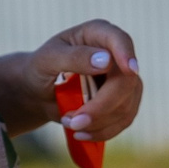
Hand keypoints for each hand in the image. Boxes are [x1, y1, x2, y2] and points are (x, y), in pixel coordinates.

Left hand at [0, 20, 143, 141]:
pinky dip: (103, 131)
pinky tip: (82, 133)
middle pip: (126, 82)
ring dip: (98, 122)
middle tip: (74, 122)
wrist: (38, 90)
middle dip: (101, 106)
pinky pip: (124, 119)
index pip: (120, 40)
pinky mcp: (125, 101)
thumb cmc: (41, 68)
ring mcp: (124, 79)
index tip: (129, 70)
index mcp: (98, 34)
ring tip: (70, 124)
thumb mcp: (47, 60)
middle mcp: (115, 54)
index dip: (127, 54)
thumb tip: (106, 61)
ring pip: (126, 105)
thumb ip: (74, 57)